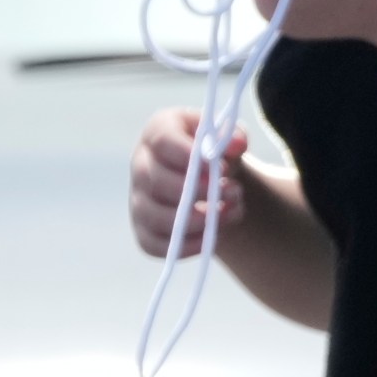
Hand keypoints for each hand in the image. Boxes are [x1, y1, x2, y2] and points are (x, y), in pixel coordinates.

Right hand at [130, 108, 243, 257]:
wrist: (209, 177)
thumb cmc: (215, 150)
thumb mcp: (227, 136)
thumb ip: (233, 137)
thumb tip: (237, 144)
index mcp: (158, 132)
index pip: (163, 141)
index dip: (191, 156)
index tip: (222, 168)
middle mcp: (141, 164)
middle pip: (158, 182)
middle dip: (201, 192)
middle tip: (233, 192)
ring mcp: (138, 199)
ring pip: (156, 217)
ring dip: (198, 221)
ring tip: (231, 212)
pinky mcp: (143, 230)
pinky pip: (155, 245)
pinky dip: (188, 245)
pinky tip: (214, 235)